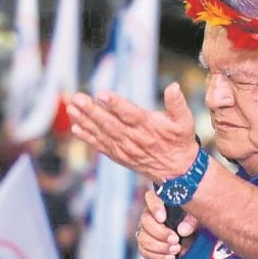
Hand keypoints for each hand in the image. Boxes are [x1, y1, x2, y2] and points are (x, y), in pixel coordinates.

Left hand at [68, 83, 198, 183]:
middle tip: (77, 98)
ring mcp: (125, 149)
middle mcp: (135, 139)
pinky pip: (101, 146)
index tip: (101, 95)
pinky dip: (88, 138)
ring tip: (72, 108)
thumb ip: (178, 104)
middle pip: (110, 124)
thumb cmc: (180, 142)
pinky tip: (76, 128)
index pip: (130, 114)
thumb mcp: (185, 122)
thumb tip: (173, 87)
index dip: (115, 104)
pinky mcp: (119, 156)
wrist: (177, 172)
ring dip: (85, 121)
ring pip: (102, 134)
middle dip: (92, 111)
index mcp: (150, 127)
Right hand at [137, 187, 198, 258]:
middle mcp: (150, 215)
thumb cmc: (192, 223)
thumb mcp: (197, 219)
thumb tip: (182, 230)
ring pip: (143, 238)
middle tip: (175, 240)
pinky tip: (170, 257)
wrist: (191, 239)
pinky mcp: (145, 245)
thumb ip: (191, 222)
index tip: (162, 218)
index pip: (151, 197)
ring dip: (160, 247)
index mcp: (161, 203)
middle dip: (160, 233)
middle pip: (145, 221)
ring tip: (176, 249)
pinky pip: (144, 251)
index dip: (154, 207)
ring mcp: (145, 230)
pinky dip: (157, 256)